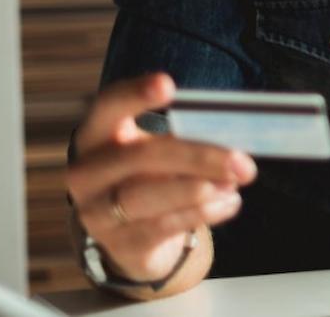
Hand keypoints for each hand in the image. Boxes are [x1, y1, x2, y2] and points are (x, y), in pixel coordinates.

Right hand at [65, 73, 256, 282]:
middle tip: (241, 162)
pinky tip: (229, 203)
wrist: (135, 236)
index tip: (167, 84)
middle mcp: (87, 173)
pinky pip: (162, 227)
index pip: (108, 107)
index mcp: (97, 136)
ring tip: (234, 183)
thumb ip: (185, 138)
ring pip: (147, 196)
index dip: (134, 95)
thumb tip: (233, 138)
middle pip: (141, 157)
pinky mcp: (120, 245)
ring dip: (199, 189)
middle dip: (197, 157)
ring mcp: (97, 213)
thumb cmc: (152, 177)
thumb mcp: (160, 151)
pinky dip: (201, 213)